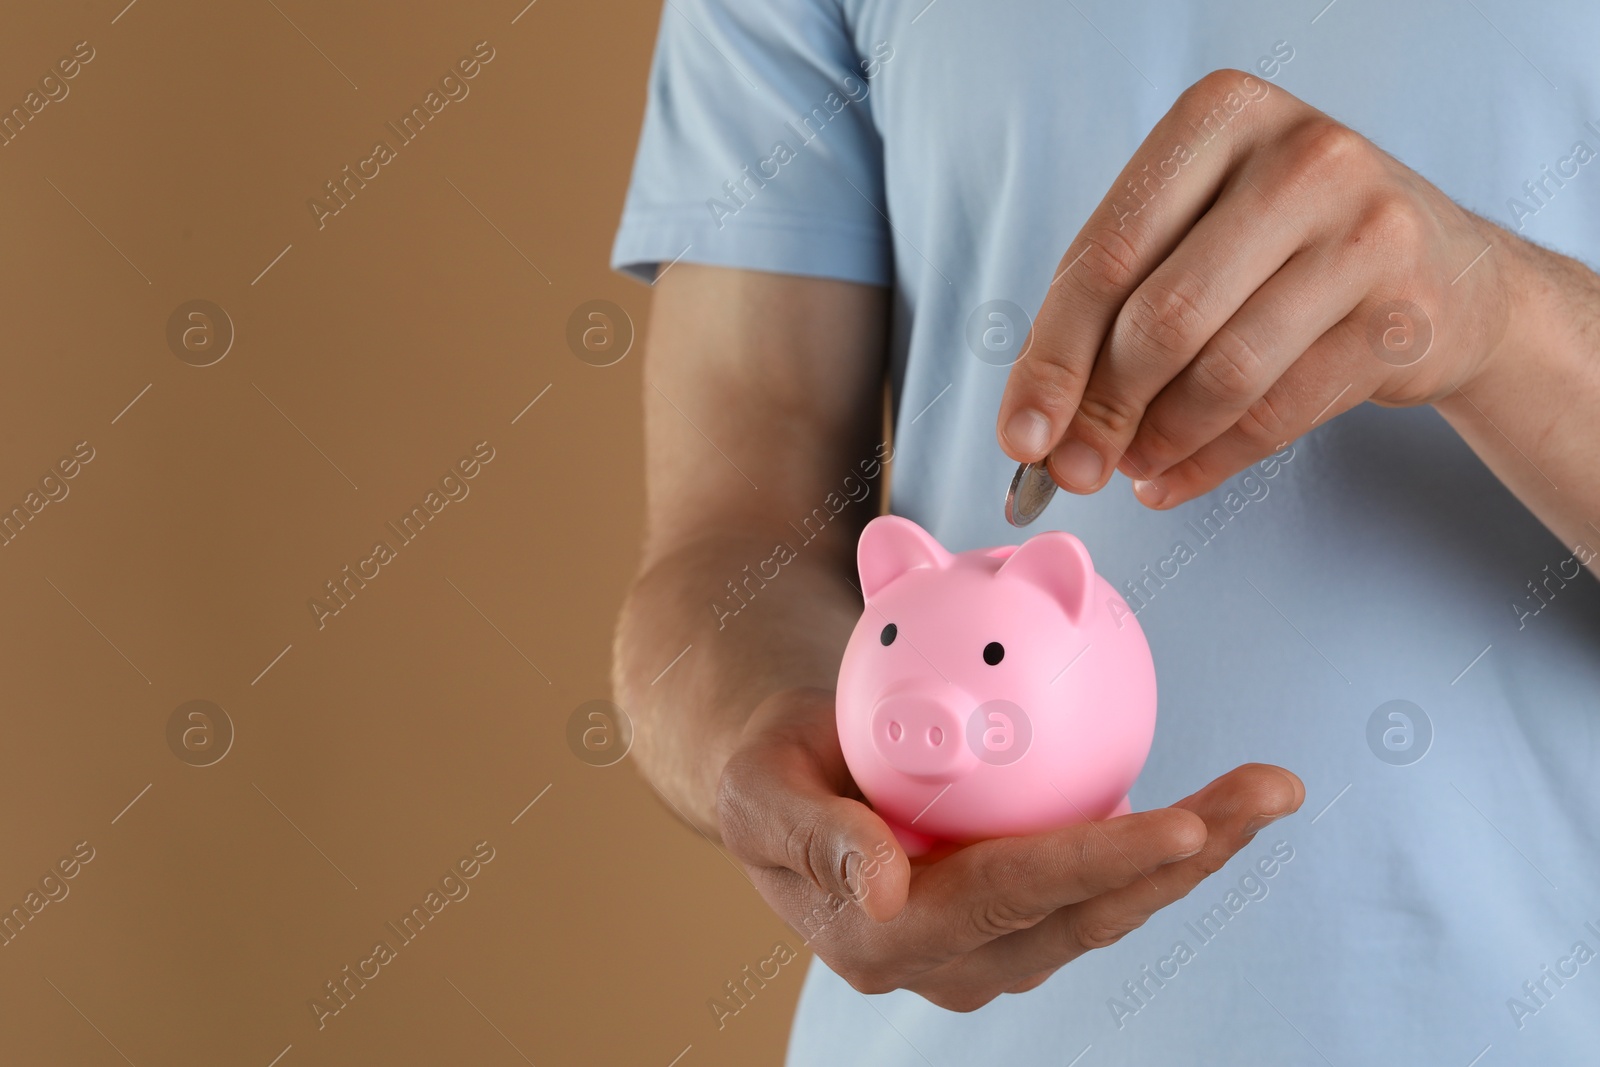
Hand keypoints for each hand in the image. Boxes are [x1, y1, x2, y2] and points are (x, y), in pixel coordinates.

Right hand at [715, 686, 1303, 1010]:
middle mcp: (949, 959)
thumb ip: (816, 841)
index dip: (1100, 863)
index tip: (1183, 826)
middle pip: (1089, 912)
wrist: (781, 782)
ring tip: (1267, 791)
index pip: (1012, 896)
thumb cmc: (767, 773)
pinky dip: (1160, 845)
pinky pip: (1098, 885)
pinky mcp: (1013, 915)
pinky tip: (1215, 804)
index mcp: (885, 937)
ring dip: (1196, 853)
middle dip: (1190, 857)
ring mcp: (988, 945)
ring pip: (1109, 907)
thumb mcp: (759, 794)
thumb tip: (886, 890)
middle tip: (1271, 790)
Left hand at [996, 68, 1520, 508]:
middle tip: (1073, 468)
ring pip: (1223, 373)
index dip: (1051, 359)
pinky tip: (1175, 477)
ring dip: (1158, 441)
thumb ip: (1110, 312)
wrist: (1448, 274)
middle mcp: (1301, 157)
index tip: (1019, 436)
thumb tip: (1040, 429)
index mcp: (1221, 116)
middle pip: (1161, 318)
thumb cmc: (1286, 251)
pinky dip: (1210, 460)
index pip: (1106, 255)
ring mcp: (1366, 231)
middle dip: (1102, 411)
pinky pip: (1279, 412)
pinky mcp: (1405, 313)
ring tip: (1132, 466)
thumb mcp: (1194, 238)